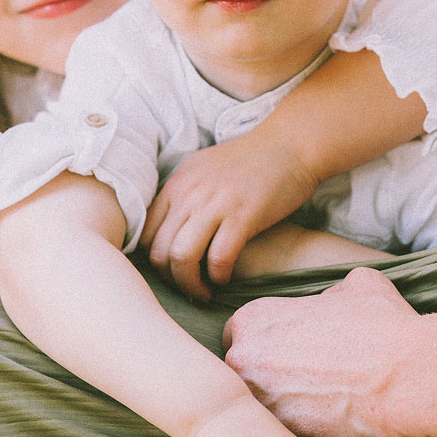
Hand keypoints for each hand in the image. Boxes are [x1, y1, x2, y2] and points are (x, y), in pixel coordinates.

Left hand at [143, 131, 318, 299]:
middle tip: (189, 288)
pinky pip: (218, 258)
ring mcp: (214, 204)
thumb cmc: (250, 160)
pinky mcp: (242, 216)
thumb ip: (183, 194)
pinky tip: (225, 279)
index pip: (146, 234)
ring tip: (204, 292)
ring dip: (191, 285)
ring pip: (183, 258)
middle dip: (171, 279)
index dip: (156, 262)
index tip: (173, 272)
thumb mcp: (203, 168)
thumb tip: (169, 224)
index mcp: (177, 184)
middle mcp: (189, 194)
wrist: (290, 145)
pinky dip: (219, 276)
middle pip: (160, 251)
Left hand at [223, 268, 419, 436]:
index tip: (285, 355)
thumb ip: (328, 292)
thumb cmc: (383, 326)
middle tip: (300, 384)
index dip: (263, 345)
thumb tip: (329, 300)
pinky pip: (281, 435)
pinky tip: (326, 427)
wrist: (406, 376)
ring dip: (280, 407)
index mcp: (253, 318)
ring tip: (315, 408)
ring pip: (258, 408)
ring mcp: (260, 401)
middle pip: (241, 373)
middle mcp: (244, 359)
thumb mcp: (355, 285)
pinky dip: (299, 432)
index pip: (237, 335)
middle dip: (266, 379)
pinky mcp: (281, 436)